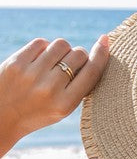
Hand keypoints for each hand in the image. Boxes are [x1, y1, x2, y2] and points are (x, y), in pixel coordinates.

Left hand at [0, 34, 109, 154]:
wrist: (2, 117)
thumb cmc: (39, 111)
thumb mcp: (64, 108)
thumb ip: (81, 85)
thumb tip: (100, 47)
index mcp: (65, 104)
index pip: (91, 72)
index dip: (101, 54)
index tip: (105, 41)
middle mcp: (50, 89)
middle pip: (78, 55)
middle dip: (77, 56)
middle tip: (67, 67)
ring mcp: (32, 75)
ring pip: (61, 45)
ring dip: (62, 50)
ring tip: (53, 63)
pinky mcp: (16, 63)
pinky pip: (41, 42)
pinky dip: (44, 48)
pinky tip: (38, 60)